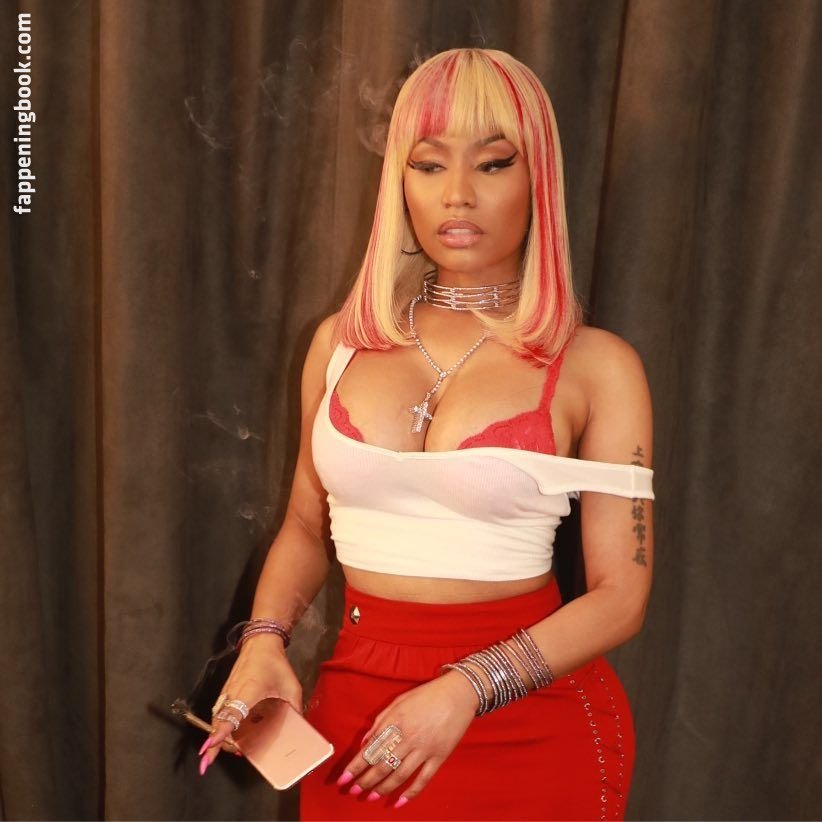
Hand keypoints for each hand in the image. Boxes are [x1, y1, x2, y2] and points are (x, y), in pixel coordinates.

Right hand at [198, 635, 301, 774]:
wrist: (260, 644)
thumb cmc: (274, 663)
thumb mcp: (291, 686)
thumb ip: (295, 707)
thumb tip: (300, 727)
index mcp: (248, 692)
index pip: (230, 715)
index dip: (220, 732)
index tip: (211, 745)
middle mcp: (232, 694)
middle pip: (219, 723)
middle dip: (221, 743)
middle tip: (237, 754)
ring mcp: (226, 694)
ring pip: (217, 720)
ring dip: (220, 736)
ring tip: (234, 750)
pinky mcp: (225, 693)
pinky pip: (219, 714)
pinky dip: (220, 727)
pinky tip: (229, 736)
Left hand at [336, 670, 478, 807]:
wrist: (458, 694)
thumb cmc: (427, 695)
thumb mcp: (399, 701)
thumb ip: (380, 721)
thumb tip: (365, 742)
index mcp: (396, 722)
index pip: (371, 749)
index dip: (356, 766)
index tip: (344, 778)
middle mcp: (408, 737)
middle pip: (382, 765)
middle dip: (365, 781)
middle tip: (353, 791)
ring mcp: (424, 749)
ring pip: (399, 775)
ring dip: (382, 788)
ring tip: (370, 797)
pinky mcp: (439, 756)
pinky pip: (423, 779)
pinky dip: (411, 793)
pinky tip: (399, 801)